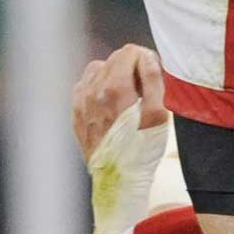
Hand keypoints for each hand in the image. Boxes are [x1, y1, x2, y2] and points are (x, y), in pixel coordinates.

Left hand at [71, 45, 165, 161]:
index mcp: (114, 89)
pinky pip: (84, 85)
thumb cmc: (141, 151)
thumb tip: (147, 58)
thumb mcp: (158, 115)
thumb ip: (154, 80)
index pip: (129, 52)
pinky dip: (98, 86)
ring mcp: (81, 102)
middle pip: (114, 58)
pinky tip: (110, 102)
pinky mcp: (76, 113)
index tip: (152, 75)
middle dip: (132, 66)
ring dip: (114, 74)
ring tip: (127, 94)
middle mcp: (92, 92)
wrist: (118, 181)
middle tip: (143, 88)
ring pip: (98, 69)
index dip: (146, 59)